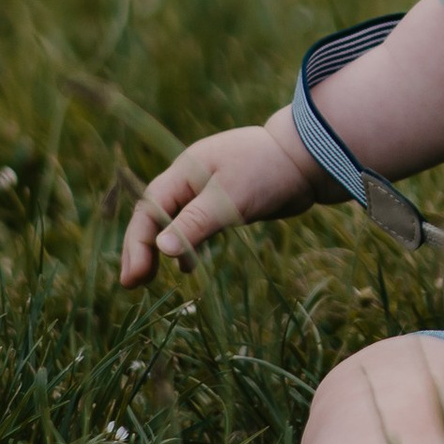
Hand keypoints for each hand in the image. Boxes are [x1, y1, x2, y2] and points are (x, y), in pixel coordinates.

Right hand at [120, 115, 322, 284]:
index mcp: (185, 170)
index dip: (137, 243)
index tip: (134, 277)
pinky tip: (188, 267)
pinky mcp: (225, 202)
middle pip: (154, 215)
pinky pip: (195, 226)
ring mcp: (207, 189)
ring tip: (150, 280)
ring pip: (173, 222)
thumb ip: (196, 223)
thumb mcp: (230, 198)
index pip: (149, 208)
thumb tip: (162, 251)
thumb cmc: (269, 171)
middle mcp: (191, 179)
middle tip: (133, 284)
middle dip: (141, 248)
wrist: (310, 159)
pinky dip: (187, 246)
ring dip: (161, 249)